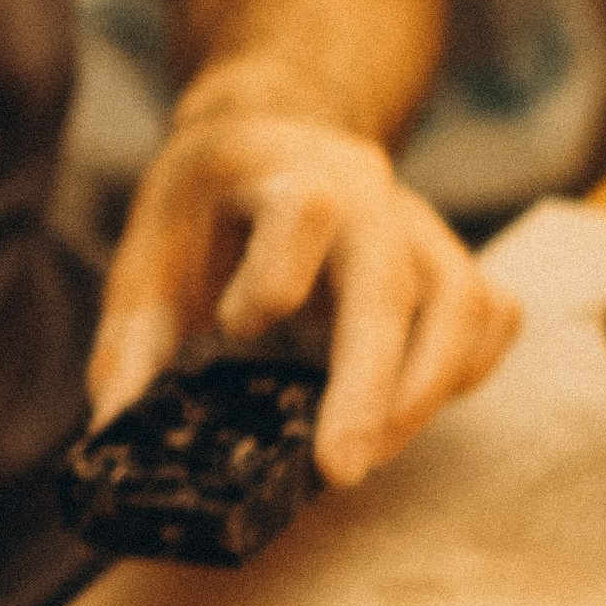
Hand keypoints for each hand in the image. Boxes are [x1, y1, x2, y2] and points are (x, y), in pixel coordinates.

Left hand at [89, 106, 517, 486]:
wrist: (273, 134)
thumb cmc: (206, 203)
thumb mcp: (149, 248)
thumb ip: (130, 338)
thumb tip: (113, 429)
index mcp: (282, 171)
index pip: (304, 214)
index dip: (272, 282)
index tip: (233, 331)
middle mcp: (365, 191)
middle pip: (391, 283)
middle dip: (369, 386)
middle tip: (341, 470)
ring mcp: (419, 223)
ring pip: (463, 302)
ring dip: (424, 390)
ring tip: (371, 451)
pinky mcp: (449, 258)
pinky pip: (492, 314)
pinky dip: (466, 370)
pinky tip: (414, 410)